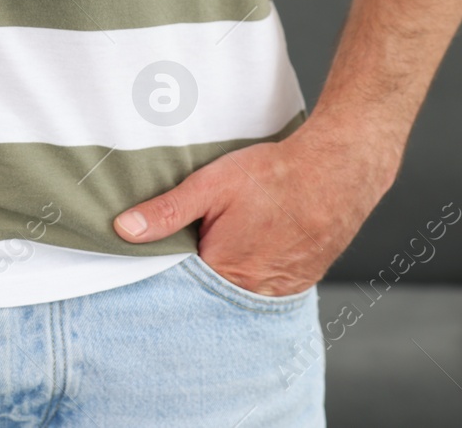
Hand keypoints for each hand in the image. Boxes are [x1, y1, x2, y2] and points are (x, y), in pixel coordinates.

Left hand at [112, 118, 400, 295]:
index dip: (167, 268)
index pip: (179, 285)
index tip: (158, 253)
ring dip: (227, 275)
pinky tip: (254, 247)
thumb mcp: (210, 185)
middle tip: (201, 239)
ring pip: (238, 292)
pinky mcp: (300, 284)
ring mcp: (280, 291)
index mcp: (224, 272)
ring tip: (232, 240)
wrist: (338, 169)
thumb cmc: (275, 174)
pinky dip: (254, 273)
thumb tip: (123, 229)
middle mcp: (253, 292)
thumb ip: (167, 212)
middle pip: (209, 292)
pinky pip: (266, 288)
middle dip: (197, 273)